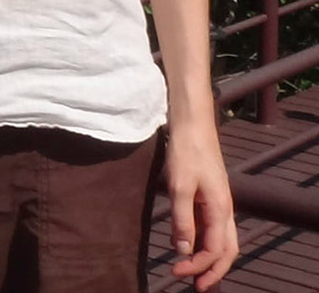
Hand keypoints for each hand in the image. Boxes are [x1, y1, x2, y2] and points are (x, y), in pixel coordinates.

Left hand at [166, 117, 237, 288]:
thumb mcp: (179, 185)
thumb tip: (182, 250)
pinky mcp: (212, 196)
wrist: (193, 125)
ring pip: (223, 240)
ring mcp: (220, 203)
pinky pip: (214, 227)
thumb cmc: (186, 152)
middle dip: (213, 271)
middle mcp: (225, 210)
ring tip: (195, 272)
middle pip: (227, 251)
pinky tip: (191, 245)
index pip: (214, 250)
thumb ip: (181, 218)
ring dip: (211, 259)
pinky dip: (206, 242)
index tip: (177, 272)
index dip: (198, 266)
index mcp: (220, 210)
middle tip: (197, 287)